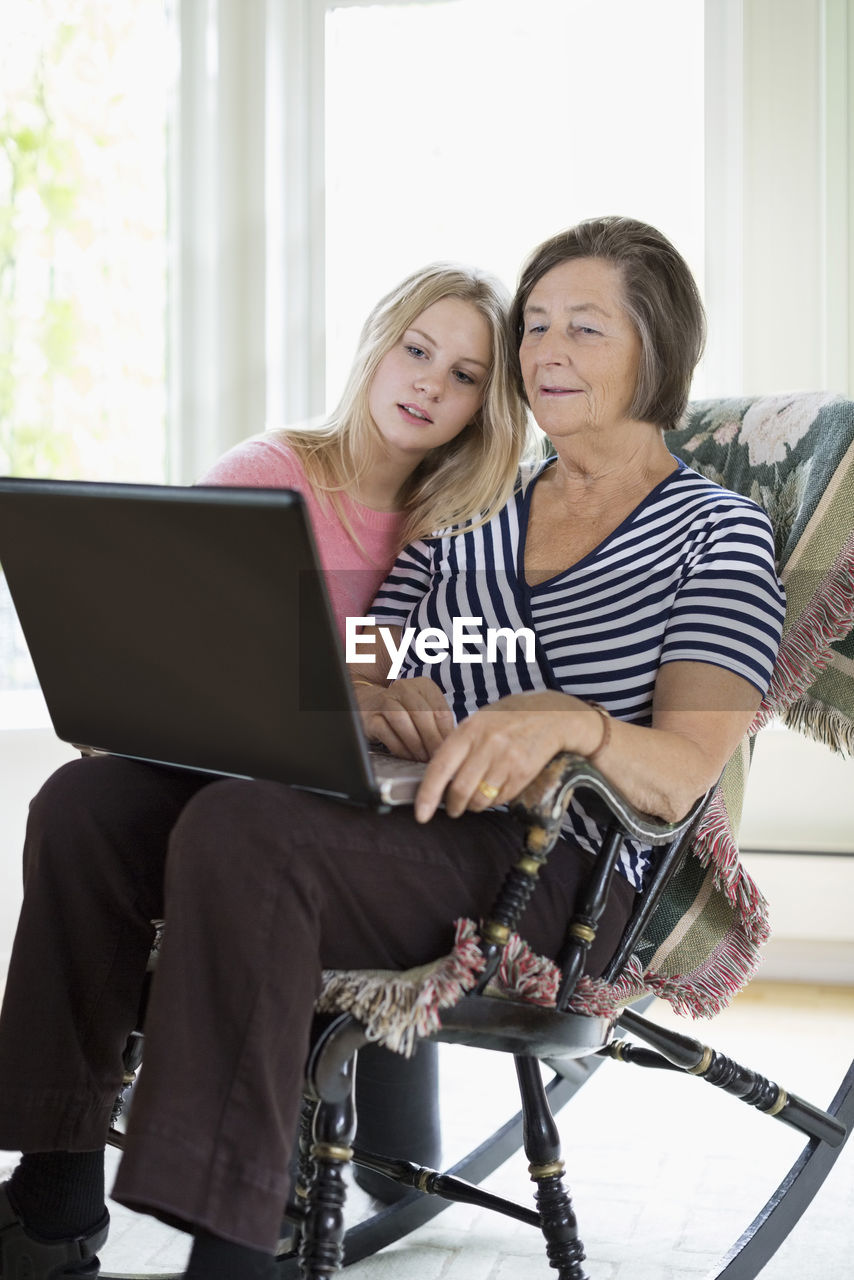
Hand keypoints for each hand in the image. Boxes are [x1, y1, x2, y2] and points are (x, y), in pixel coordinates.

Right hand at [354, 677, 454, 762]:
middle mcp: (404, 688)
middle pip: (423, 716)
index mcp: (424, 686)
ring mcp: (385, 701)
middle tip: (437, 758)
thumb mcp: (424, 709)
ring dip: (416, 744)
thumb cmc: (403, 710)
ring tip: (422, 758)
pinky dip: (399, 747)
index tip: (449, 750)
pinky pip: (387, 733)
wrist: (368, 703)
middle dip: (432, 741)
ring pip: (403, 722)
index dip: (446, 734)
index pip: (441, 711)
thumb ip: (438, 723)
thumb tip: (452, 745)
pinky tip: (407, 756)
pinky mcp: (371, 716)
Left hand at [414, 691, 593, 822]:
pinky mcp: (523, 773)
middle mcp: (487, 744)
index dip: (427, 795)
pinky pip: (500, 799)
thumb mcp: (480, 721)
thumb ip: (459, 746)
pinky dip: (494, 801)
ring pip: (480, 799)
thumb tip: (436, 778)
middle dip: (452, 806)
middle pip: (460, 790)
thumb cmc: (509, 719)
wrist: (552, 716)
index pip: (440, 767)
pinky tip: (496, 788)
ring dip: (473, 806)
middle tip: (452, 808)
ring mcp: (507, 759)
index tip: (421, 814)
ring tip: (475, 799)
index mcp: (470, 729)